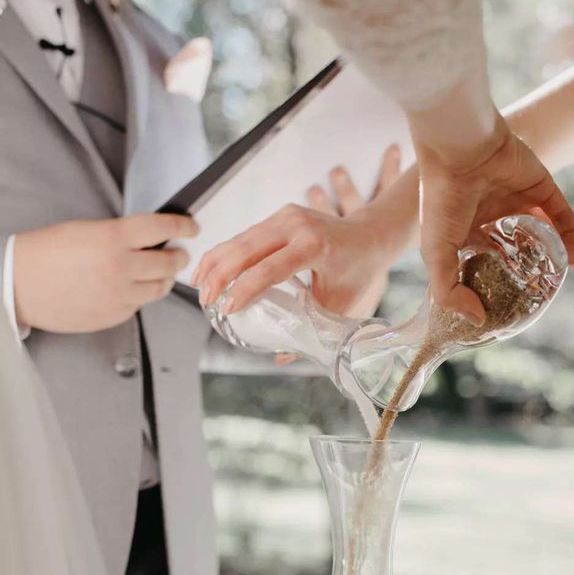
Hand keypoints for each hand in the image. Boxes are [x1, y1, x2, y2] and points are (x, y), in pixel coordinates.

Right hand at [13, 214, 198, 333]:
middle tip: (179, 253)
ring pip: (159, 288)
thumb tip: (149, 240)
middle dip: (178, 256)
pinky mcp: (113, 316)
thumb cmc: (44, 254)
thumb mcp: (86, 231)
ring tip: (159, 272)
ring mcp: (119, 296)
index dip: (182, 227)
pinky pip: (138, 305)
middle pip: (168, 263)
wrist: (17, 285)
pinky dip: (140, 296)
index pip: (163, 228)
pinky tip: (130, 288)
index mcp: (113, 239)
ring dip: (163, 278)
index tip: (190, 227)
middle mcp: (121, 268)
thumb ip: (121, 235)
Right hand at [194, 146, 402, 317]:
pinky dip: (225, 252)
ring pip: (240, 239)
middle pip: (247, 248)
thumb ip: (311, 329)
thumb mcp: (339, 303)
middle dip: (220, 276)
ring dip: (215, 262)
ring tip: (199, 288)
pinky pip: (245, 235)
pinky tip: (209, 269)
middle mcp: (297, 224)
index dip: (246, 289)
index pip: (271, 268)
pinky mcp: (279, 215)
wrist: (372, 235)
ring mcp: (286, 216)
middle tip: (207, 302)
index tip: (227, 309)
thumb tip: (281, 359)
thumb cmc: (358, 271)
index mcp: (315, 246)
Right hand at [414, 117, 573, 322]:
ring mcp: (517, 200)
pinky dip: (571, 236)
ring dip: (551, 255)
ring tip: (558, 280)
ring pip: (541, 233)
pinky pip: (562, 215)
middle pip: (515, 250)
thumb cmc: (441, 200)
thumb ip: (449, 291)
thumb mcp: (436, 254)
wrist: (460, 149)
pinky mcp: (541, 186)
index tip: (503, 307)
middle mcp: (491, 215)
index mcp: (464, 231)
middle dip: (526, 272)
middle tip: (536, 297)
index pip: (482, 263)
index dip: (492, 283)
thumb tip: (477, 320)